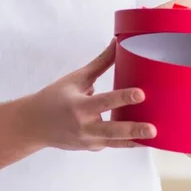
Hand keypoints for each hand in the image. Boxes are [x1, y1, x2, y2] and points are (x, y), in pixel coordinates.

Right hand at [24, 39, 156, 150]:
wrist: (35, 125)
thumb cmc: (55, 97)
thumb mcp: (76, 78)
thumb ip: (100, 63)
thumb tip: (116, 42)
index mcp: (78, 106)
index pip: (104, 101)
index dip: (123, 97)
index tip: (140, 94)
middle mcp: (84, 126)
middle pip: (112, 130)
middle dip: (134, 130)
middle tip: (153, 129)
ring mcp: (88, 141)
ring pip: (115, 142)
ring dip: (135, 140)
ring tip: (154, 138)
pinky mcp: (92, 148)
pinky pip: (112, 143)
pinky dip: (125, 140)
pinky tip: (142, 137)